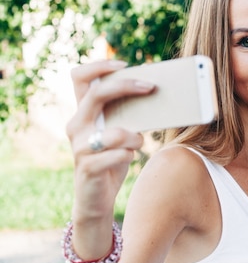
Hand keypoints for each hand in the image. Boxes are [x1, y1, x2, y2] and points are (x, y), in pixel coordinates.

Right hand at [65, 60, 154, 222]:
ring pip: (113, 132)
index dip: (99, 66)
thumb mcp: (121, 133)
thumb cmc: (113, 160)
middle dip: (126, 87)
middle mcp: (76, 125)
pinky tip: (129, 158)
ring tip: (137, 144)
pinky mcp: (87, 168)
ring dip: (133, 137)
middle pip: (97, 94)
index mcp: (83, 113)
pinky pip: (118, 155)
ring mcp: (80, 147)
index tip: (125, 63)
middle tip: (151, 87)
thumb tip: (157, 95)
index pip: (79, 77)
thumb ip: (129, 115)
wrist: (97, 199)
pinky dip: (129, 155)